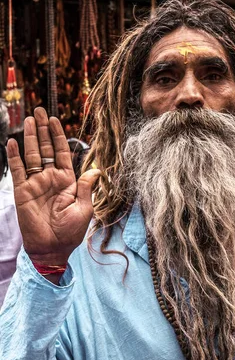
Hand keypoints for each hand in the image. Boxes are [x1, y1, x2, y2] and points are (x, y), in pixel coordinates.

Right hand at [7, 108, 99, 265]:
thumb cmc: (70, 232)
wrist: (52, 249)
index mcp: (67, 181)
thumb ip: (87, 188)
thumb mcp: (84, 209)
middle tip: (39, 110)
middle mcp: (50, 178)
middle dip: (43, 129)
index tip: (55, 119)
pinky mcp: (22, 191)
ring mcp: (35, 183)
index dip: (58, 136)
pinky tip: (13, 142)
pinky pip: (17, 170)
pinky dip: (14, 156)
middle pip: (46, 148)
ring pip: (32, 155)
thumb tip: (96, 170)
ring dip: (31, 137)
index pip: (62, 152)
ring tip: (29, 119)